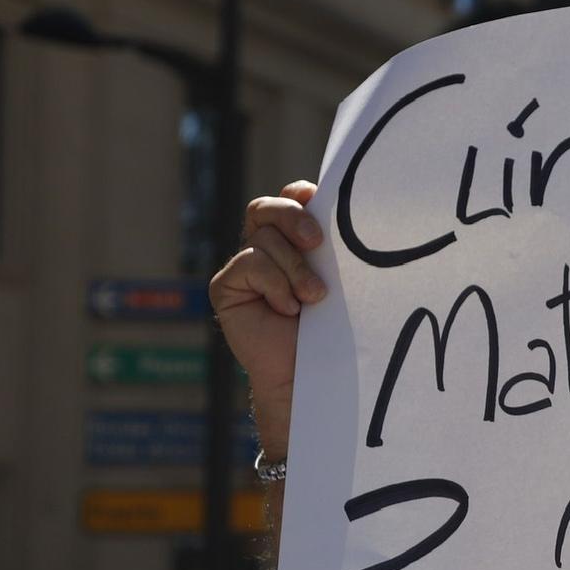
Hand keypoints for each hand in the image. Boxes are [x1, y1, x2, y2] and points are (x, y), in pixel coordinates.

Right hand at [209, 182, 325, 455]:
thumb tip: (342, 211)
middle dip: (293, 218)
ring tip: (313, 299)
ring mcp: (246, 267)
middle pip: (269, 209)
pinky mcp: (228, 285)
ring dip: (295, 269)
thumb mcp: (340, 281)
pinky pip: (250, 264)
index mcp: (297, 242)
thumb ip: (334, 248)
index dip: (299, 194)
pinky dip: (275, 285)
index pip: (291, 200)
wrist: (313, 375)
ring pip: (264, 239)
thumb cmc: (336, 329)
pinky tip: (288, 311)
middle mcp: (268, 249)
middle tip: (316, 241)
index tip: (316, 196)